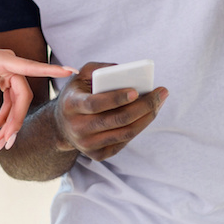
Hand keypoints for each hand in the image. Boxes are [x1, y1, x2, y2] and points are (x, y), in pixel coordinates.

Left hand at [0, 43, 73, 150]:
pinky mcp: (2, 80)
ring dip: (7, 123)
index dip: (51, 70)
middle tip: (6, 142)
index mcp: (2, 60)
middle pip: (22, 96)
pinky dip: (2, 117)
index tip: (71, 71)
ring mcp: (7, 73)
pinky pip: (9, 102)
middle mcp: (9, 65)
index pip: (30, 67)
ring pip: (16, 103)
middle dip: (15, 121)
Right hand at [52, 62, 168, 160]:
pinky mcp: (97, 155)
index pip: (95, 104)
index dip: (116, 99)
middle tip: (161, 93)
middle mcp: (77, 128)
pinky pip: (124, 141)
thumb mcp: (80, 77)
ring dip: (147, 117)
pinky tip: (148, 114)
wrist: (61, 125)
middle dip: (144, 106)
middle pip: (117, 120)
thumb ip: (98, 68)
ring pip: (125, 133)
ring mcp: (87, 144)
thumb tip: (123, 69)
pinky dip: (139, 127)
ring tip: (160, 102)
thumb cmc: (77, 95)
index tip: (136, 91)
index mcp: (71, 105)